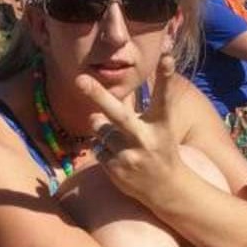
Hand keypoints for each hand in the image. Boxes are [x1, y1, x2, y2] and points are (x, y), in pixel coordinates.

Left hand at [76, 54, 184, 202]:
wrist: (167, 188)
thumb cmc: (159, 147)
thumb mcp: (154, 125)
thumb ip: (129, 110)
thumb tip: (95, 111)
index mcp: (161, 124)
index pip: (164, 96)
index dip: (166, 77)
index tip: (167, 58)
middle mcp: (146, 139)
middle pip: (118, 114)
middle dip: (98, 95)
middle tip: (79, 79)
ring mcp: (130, 156)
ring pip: (99, 128)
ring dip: (102, 129)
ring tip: (123, 141)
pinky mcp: (116, 169)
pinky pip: (97, 147)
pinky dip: (103, 148)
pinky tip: (120, 158)